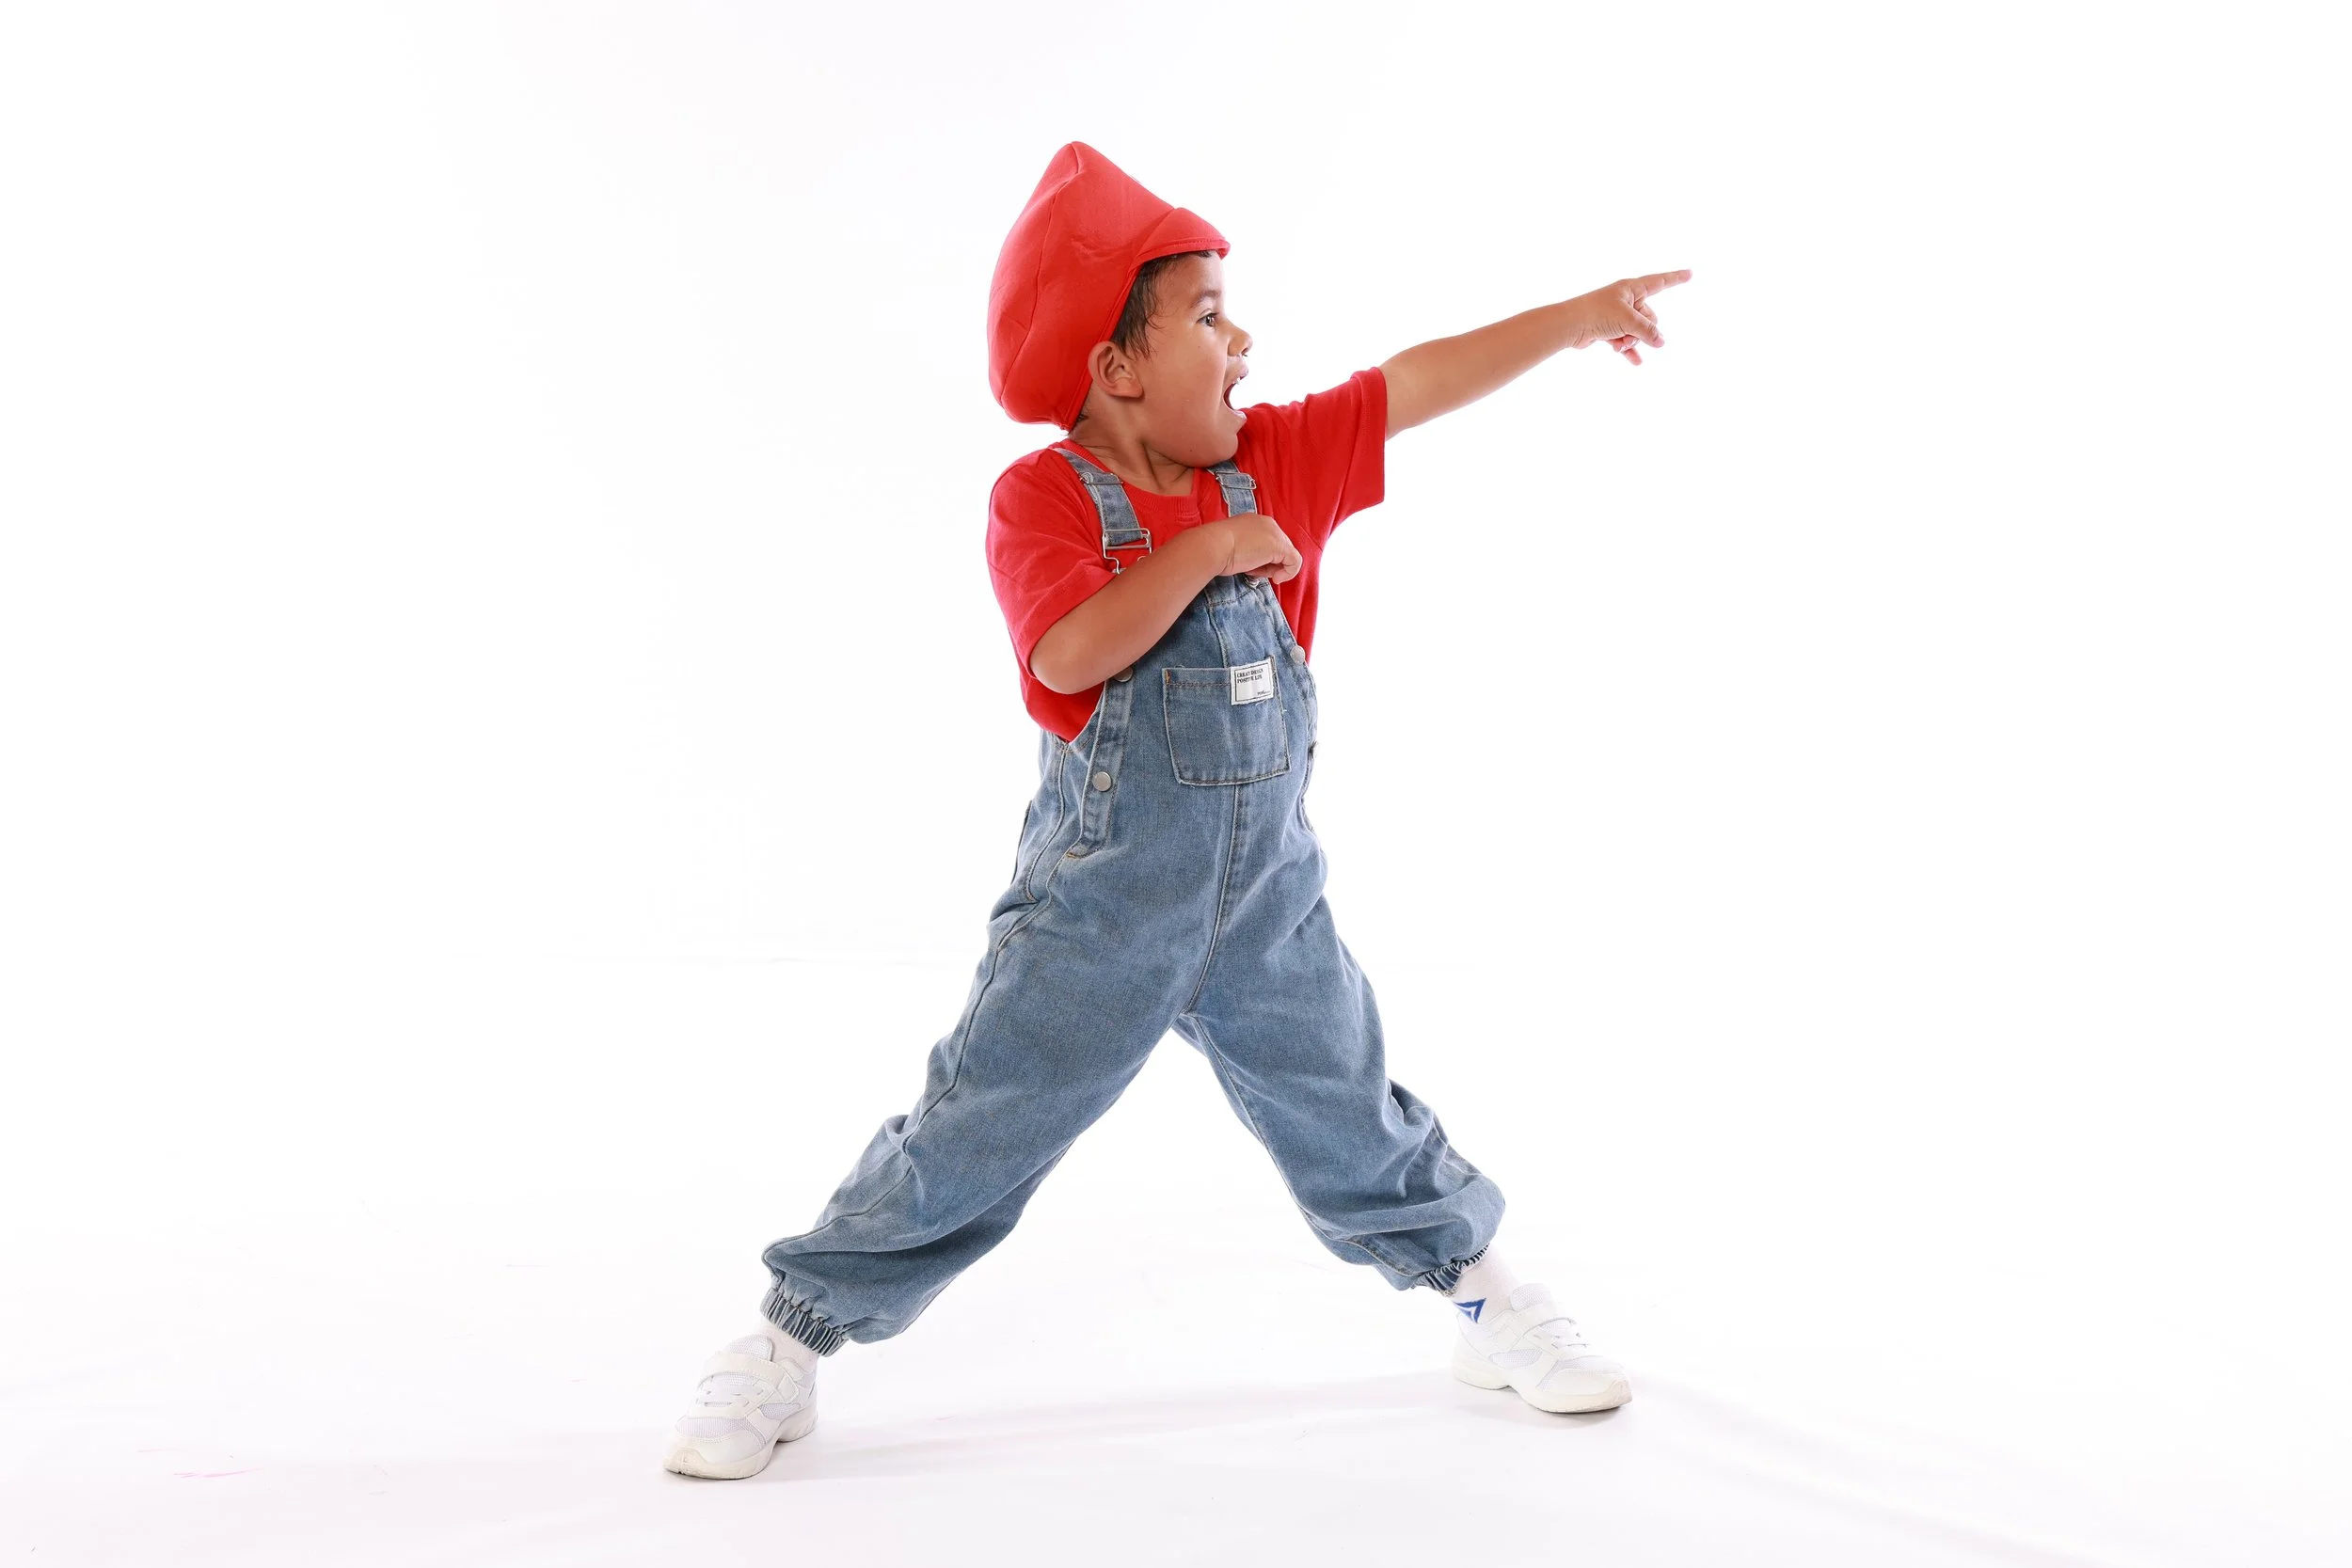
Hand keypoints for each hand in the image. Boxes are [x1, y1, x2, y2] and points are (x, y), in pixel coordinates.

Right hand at [1213, 513, 1302, 584]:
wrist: (1213, 546)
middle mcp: (1268, 523)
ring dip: (1273, 569)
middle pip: (1279, 549)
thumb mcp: (1232, 546)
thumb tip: (1254, 563)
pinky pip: (1295, 561)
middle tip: (1253, 571)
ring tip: (1256, 572)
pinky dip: (1288, 573)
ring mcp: (1275, 534)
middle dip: (1269, 564)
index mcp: (1255, 521)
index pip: (1268, 542)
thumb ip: (1247, 549)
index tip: (1248, 567)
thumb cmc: (1215, 548)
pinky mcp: (1280, 546)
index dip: (1262, 558)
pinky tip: (1275, 579)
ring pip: (1286, 556)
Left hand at [1571, 270, 1691, 365]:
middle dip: (1643, 330)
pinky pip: (1625, 340)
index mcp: (1631, 288)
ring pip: (1637, 331)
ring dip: (1632, 341)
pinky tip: (1635, 362)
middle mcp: (1625, 299)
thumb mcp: (1628, 320)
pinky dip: (1628, 349)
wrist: (1570, 326)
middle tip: (1629, 332)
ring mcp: (1617, 315)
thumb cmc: (1598, 314)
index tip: (1690, 274)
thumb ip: (1648, 331)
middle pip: (1649, 317)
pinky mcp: (1608, 329)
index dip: (1676, 278)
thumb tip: (1661, 342)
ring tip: (1621, 344)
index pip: (1660, 282)